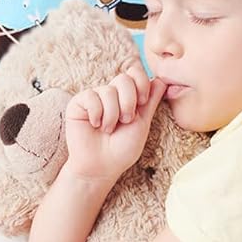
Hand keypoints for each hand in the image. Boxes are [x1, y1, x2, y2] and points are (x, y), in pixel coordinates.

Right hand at [63, 57, 165, 181]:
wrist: (102, 167)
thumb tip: (162, 80)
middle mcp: (111, 94)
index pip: (136, 73)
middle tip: (126, 120)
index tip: (142, 103)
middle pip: (124, 78)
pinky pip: (91, 96)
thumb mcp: (142, 123)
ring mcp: (94, 97)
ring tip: (108, 130)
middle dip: (128, 101)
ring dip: (112, 114)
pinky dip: (96, 114)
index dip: (141, 84)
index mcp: (127, 96)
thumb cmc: (123, 149)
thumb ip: (151, 101)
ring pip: (108, 90)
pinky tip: (95, 125)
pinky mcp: (78, 103)